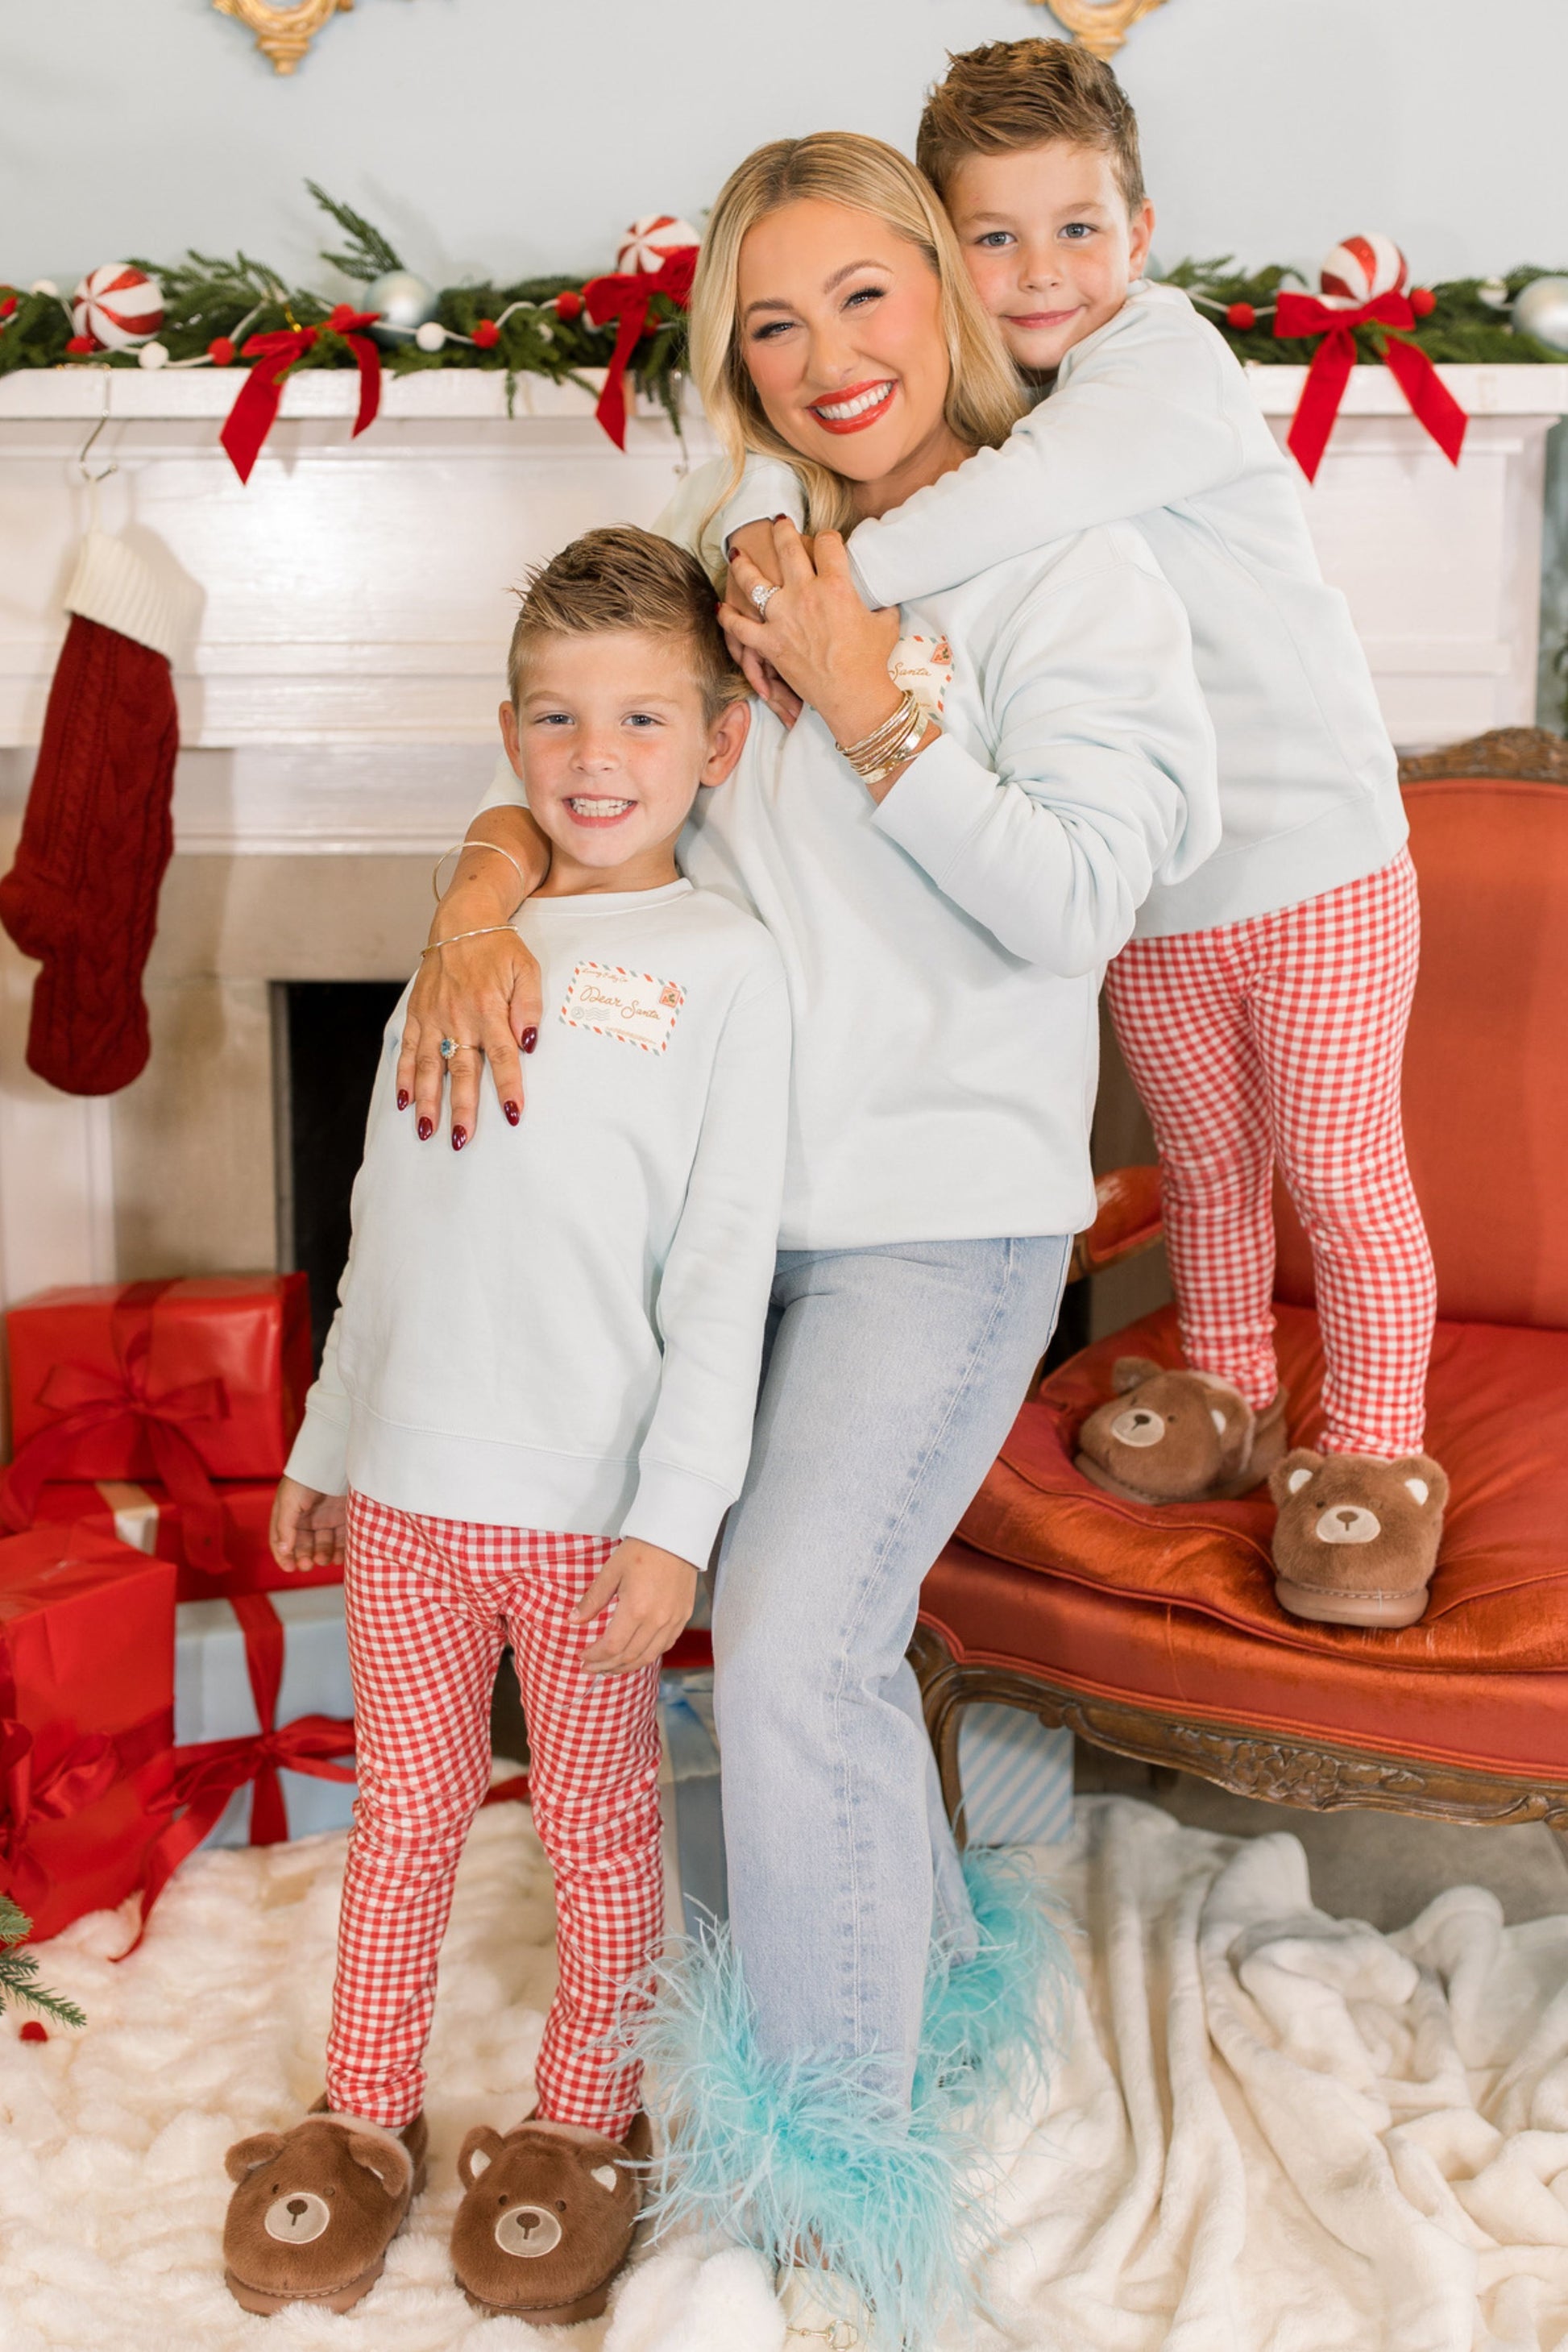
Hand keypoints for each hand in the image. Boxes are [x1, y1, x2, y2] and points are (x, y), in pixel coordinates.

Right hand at [270, 1476, 346, 1571]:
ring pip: (323, 1545)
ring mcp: (326, 1519)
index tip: (290, 1568)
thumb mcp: (289, 1502)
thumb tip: (283, 1550)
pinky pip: (342, 1539)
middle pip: (304, 1545)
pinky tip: (339, 1557)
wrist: (333, 1460)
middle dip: (305, 1557)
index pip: (282, 1540)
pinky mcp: (344, 1518)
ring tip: (324, 1559)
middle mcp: (307, 1519)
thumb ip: (285, 1527)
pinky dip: (341, 1550)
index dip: (284, 1556)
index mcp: (289, 1515)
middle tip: (308, 1565)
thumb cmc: (305, 1479)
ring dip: (322, 1555)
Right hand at [396, 814, 548, 1145]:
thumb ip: (529, 1005)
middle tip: (461, 1140)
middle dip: (461, 1108)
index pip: (501, 1055)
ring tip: (427, 1131)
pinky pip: (408, 1050)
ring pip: (428, 1066)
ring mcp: (434, 1017)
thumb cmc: (500, 949)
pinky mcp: (418, 1014)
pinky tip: (405, 1102)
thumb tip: (529, 1041)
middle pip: (460, 1070)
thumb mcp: (527, 968)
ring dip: (428, 1101)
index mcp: (489, 1007)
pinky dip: (404, 1077)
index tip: (512, 1114)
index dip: (507, 1086)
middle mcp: (459, 1016)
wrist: (461, 922)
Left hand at [575, 1539, 697, 1675]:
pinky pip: (665, 1646)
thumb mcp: (612, 1571)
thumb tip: (573, 1621)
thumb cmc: (642, 1549)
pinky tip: (635, 1654)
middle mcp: (657, 1621)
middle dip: (606, 1667)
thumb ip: (592, 1599)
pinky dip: (647, 1655)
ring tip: (610, 1667)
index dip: (595, 1657)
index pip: (612, 1647)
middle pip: (629, 1657)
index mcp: (636, 1609)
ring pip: (648, 1657)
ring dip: (626, 1667)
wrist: (676, 1536)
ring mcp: (673, 1621)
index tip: (582, 1657)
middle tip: (590, 1668)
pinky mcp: (683, 1617)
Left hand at [724, 519, 900, 746]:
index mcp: (835, 585)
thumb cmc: (872, 661)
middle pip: (788, 548)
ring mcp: (783, 618)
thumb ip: (880, 605)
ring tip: (738, 555)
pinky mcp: (769, 643)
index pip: (827, 543)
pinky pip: (740, 627)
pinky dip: (728, 617)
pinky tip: (722, 606)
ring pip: (753, 581)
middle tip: (778, 522)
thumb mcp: (885, 623)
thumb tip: (884, 601)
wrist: (854, 694)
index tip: (825, 539)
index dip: (827, 536)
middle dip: (782, 530)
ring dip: (744, 565)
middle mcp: (805, 594)